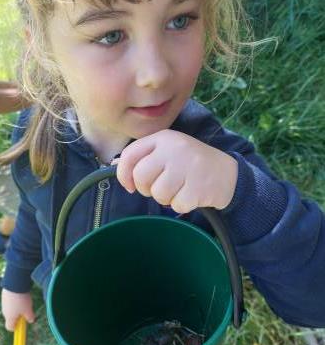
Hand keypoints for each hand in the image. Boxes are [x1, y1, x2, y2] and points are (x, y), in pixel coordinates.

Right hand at [1, 289, 34, 330]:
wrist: (15, 284)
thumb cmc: (22, 300)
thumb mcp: (28, 310)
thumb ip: (30, 317)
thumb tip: (31, 320)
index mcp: (9, 318)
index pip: (10, 327)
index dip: (17, 327)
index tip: (23, 322)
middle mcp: (4, 312)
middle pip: (11, 318)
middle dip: (19, 315)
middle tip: (26, 309)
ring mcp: (4, 303)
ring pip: (11, 308)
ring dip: (17, 307)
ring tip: (25, 300)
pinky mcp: (4, 295)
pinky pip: (10, 301)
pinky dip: (15, 300)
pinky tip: (21, 294)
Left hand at [116, 130, 237, 212]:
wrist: (228, 174)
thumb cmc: (191, 165)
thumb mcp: (169, 152)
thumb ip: (145, 157)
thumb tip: (117, 167)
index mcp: (163, 138)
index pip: (130, 155)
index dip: (123, 174)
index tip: (129, 186)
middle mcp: (174, 148)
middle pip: (141, 177)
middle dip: (146, 189)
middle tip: (160, 188)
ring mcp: (187, 166)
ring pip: (158, 193)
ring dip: (166, 199)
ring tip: (179, 189)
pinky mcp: (198, 186)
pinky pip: (176, 205)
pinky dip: (181, 205)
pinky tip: (191, 195)